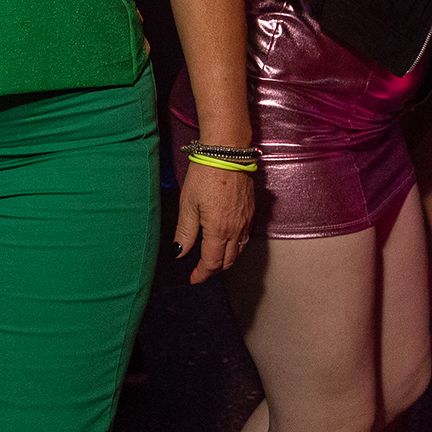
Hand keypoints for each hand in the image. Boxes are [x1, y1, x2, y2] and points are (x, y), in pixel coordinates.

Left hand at [174, 157, 253, 283]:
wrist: (228, 152)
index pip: (212, 262)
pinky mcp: (251, 211)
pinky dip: (235, 246)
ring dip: (226, 259)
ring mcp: (246, 220)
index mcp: (218, 230)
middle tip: (201, 270)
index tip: (193, 279)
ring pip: (239, 250)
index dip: (202, 274)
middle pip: (228, 260)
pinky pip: (245, 237)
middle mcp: (236, 229)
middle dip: (214, 269)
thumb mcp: (188, 204)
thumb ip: (185, 232)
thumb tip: (180, 253)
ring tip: (212, 259)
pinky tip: (226, 240)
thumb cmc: (204, 175)